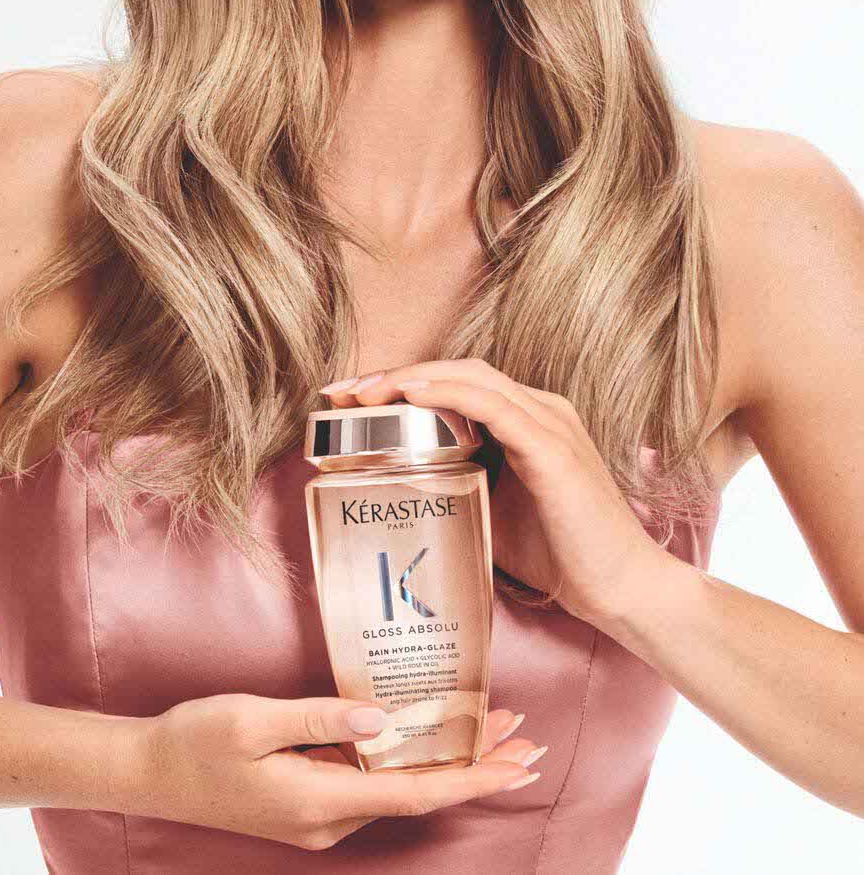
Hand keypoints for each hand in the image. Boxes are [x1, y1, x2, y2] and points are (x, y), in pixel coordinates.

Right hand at [121, 693, 544, 850]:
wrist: (147, 772)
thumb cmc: (196, 740)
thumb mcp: (255, 719)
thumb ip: (322, 718)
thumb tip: (382, 720)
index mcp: (320, 801)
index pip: (416, 790)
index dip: (474, 775)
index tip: (519, 762)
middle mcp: (329, 820)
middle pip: (419, 792)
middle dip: (477, 766)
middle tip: (529, 740)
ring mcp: (318, 818)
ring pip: (399, 789)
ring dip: (447, 761)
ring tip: (493, 730)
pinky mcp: (308, 806)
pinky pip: (372, 786)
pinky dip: (409, 763)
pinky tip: (426, 738)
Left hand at [320, 359, 663, 629]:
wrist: (622, 590)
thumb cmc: (562, 554)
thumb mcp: (492, 511)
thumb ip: (456, 488)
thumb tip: (396, 491)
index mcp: (527, 418)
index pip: (454, 384)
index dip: (400, 383)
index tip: (348, 401)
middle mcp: (540, 408)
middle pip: (455, 372)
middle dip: (393, 375)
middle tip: (341, 393)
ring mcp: (549, 422)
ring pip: (470, 379)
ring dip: (410, 379)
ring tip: (362, 393)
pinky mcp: (553, 448)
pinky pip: (494, 406)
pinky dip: (448, 394)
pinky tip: (410, 395)